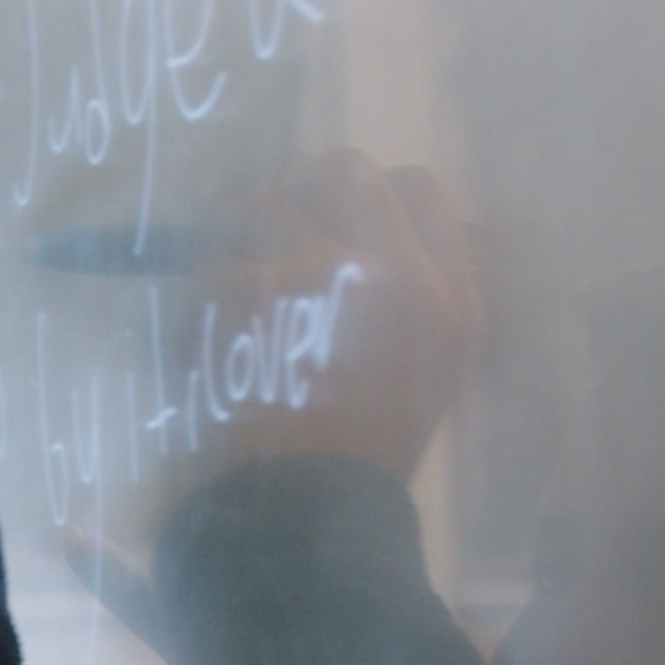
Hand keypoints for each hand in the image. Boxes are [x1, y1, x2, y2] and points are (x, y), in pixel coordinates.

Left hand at [192, 151, 480, 485]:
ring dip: (256, 221)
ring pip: (265, 198)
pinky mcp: (230, 297)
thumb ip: (443, 275)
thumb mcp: (449, 356)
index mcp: (434, 287)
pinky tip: (226, 307)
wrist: (308, 495)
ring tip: (255, 258)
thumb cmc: (382, 430)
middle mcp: (371, 267)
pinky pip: (216, 252)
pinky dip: (215, 274)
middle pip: (342, 168)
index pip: (417, 185)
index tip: (361, 215)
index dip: (385, 192)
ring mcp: (295, 276)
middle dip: (317, 187)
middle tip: (301, 218)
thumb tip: (408, 212)